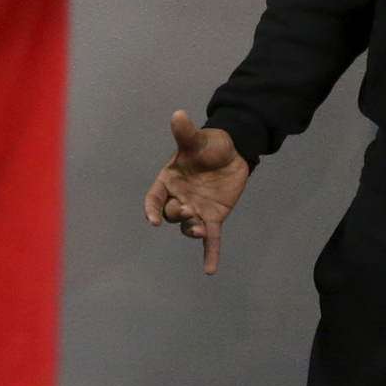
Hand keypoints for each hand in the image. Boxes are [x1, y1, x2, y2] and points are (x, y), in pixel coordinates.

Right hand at [141, 110, 250, 275]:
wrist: (233, 151)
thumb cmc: (209, 145)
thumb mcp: (197, 139)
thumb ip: (185, 133)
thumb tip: (178, 114)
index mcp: (169, 181)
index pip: (154, 199)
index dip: (152, 209)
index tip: (153, 219)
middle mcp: (179, 198)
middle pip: (170, 214)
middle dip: (176, 215)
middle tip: (189, 210)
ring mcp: (196, 210)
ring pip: (187, 226)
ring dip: (191, 230)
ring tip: (200, 229)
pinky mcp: (213, 218)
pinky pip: (210, 238)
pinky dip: (209, 253)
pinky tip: (210, 270)